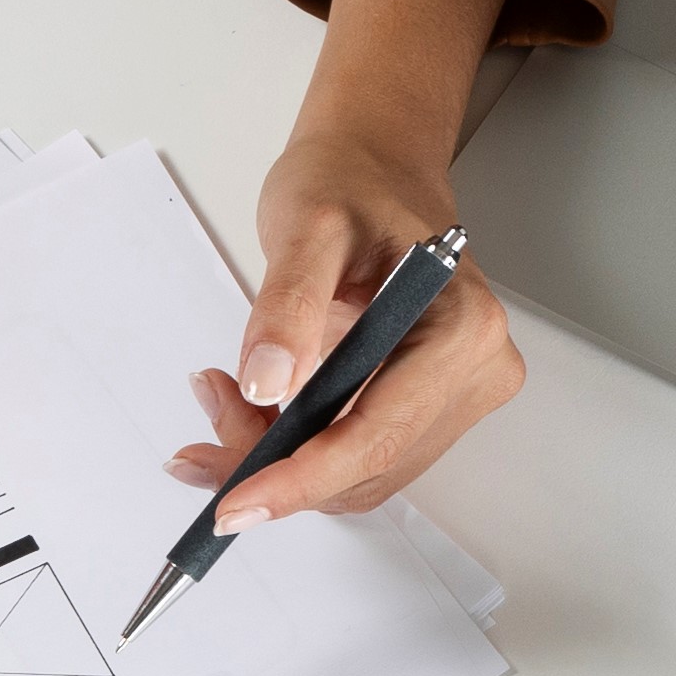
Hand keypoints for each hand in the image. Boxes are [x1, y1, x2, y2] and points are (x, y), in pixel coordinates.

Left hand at [175, 0, 524, 526]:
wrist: (369, 170)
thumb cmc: (347, 184)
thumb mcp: (305, 226)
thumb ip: (287, 305)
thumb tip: (269, 383)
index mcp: (461, 329)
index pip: (377, 435)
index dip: (300, 480)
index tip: (233, 504)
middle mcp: (476, 370)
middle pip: (366, 466)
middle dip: (276, 469)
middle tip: (199, 441)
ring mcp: (457, 395)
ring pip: (356, 475)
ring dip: (279, 463)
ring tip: (222, 403)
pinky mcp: (427, 407)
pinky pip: (356, 457)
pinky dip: (295, 452)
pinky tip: (251, 413)